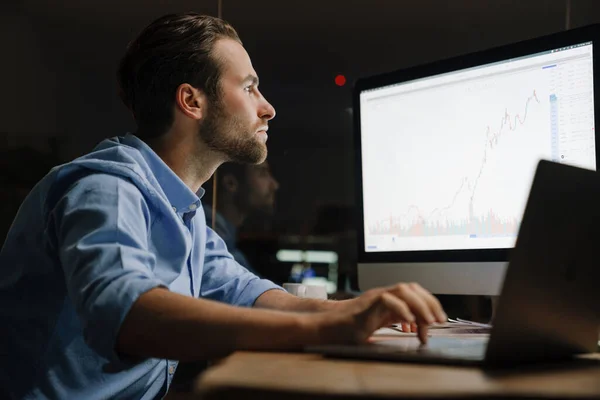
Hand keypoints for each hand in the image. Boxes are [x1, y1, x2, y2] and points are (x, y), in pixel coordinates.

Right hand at [315, 283, 445, 344]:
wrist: (330, 328)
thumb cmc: (352, 328)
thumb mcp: (381, 324)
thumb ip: (398, 321)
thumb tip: (418, 328)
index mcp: (389, 298)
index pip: (414, 292)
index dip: (430, 303)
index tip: (439, 320)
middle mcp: (383, 294)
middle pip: (412, 288)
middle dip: (430, 303)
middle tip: (439, 321)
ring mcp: (375, 297)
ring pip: (403, 290)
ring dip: (420, 305)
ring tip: (428, 322)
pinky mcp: (367, 304)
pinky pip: (387, 300)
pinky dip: (401, 309)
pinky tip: (409, 323)